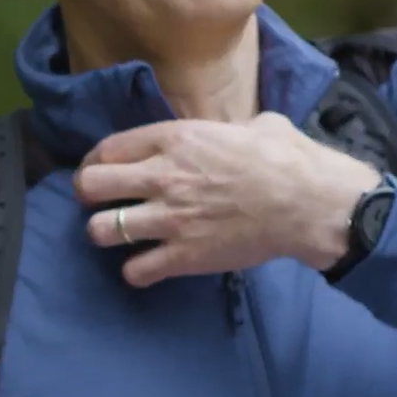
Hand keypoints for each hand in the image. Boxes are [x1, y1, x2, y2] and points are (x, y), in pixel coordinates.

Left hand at [76, 112, 381, 286]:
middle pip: (90, 186)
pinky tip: (148, 265)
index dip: (96, 161)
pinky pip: (135, 271)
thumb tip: (231, 132)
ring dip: (107, 232)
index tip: (100, 169)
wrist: (308, 203)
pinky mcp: (184, 256)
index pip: (108, 149)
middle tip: (101, 201)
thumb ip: (226, 128)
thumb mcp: (253, 124)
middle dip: (88, 194)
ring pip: (101, 230)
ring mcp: (170, 219)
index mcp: (176, 139)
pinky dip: (136, 271)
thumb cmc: (286, 157)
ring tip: (122, 233)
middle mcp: (163, 177)